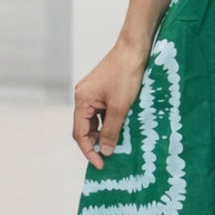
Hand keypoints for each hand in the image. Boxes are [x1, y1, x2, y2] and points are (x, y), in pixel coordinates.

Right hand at [72, 39, 150, 169]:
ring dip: (104, 133)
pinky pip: (102, 111)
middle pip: (85, 127)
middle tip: (109, 158)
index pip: (79, 133)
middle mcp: (83, 96)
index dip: (89, 151)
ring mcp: (92, 92)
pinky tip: (120, 130)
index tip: (100, 165)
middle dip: (96, 143)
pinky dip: (109, 122)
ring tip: (116, 146)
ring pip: (95, 120)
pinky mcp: (102, 90)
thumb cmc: (126, 75)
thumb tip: (106, 151)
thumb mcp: (120, 107)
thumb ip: (112, 130)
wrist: (134, 49)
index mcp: (82, 100)